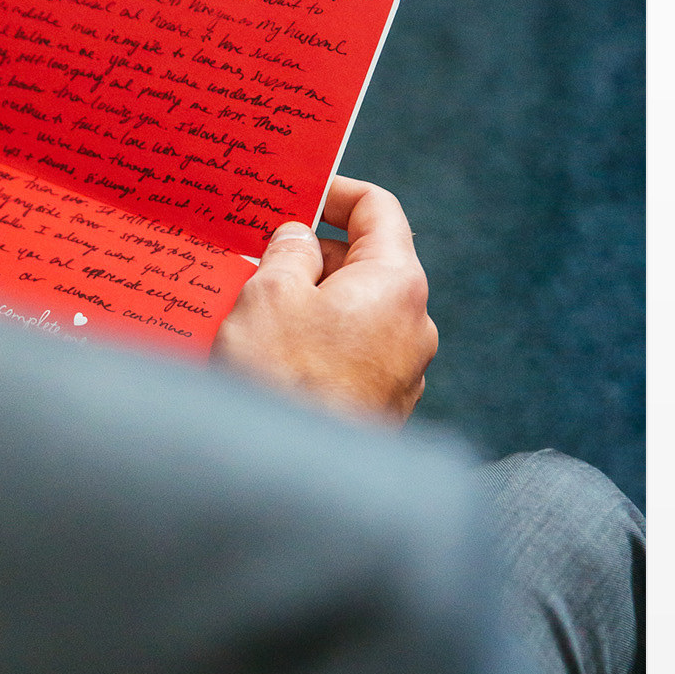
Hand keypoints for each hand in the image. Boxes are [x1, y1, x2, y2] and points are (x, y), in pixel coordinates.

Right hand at [213, 175, 437, 423]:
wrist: (291, 481)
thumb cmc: (282, 380)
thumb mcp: (270, 296)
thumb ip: (288, 252)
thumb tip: (299, 238)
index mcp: (397, 284)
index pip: (381, 211)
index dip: (338, 193)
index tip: (300, 194)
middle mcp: (415, 325)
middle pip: (369, 263)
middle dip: (317, 255)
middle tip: (263, 256)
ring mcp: (405, 371)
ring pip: (358, 312)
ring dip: (314, 301)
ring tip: (259, 309)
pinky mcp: (385, 406)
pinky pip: (354, 354)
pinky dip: (321, 341)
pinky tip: (277, 354)